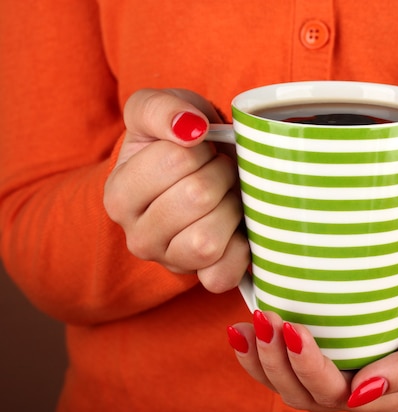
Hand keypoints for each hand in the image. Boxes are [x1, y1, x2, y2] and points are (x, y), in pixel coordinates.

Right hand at [104, 88, 249, 291]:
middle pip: (196, 197)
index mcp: (119, 195)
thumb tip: (189, 128)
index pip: (176, 159)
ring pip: (207, 240)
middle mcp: (137, 237)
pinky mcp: (203, 279)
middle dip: (220, 174)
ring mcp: (170, 262)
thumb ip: (160, 108)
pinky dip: (240, 249)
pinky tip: (236, 228)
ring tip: (227, 197)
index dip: (201, 147)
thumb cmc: (182, 141)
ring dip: (231, 209)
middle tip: (218, 172)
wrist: (204, 173)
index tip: (199, 149)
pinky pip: (223, 274)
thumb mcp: (161, 109)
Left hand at [227, 245, 397, 411]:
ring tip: (250, 324)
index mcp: (386, 393)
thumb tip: (361, 394)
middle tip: (267, 318)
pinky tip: (240, 330)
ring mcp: (336, 369)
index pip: (337, 395)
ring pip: (287, 384)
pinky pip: (283, 365)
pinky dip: (256, 353)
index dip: (308, 369)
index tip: (295, 329)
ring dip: (262, 359)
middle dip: (278, 361)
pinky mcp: (324, 348)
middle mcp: (356, 388)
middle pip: (303, 393)